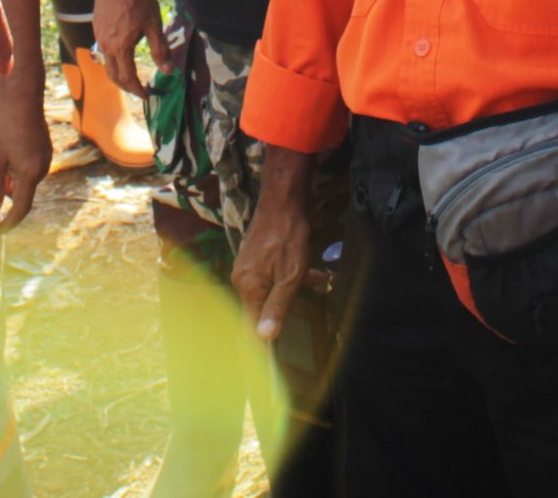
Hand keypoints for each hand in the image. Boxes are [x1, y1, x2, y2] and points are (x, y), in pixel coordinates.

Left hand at [0, 73, 51, 226]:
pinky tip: (3, 152)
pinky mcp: (44, 148)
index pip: (20, 208)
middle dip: (5, 193)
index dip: (8, 222)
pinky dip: (16, 168)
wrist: (22, 96)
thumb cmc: (4, 126)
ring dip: (9, 179)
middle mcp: (43, 168)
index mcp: (31, 174)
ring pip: (25, 179)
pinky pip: (29, 167)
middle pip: (22, 192)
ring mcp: (46, 157)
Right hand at [93, 0, 172, 98]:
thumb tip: (168, 71)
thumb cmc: (138, 1)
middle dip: (127, 86)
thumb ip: (160, 49)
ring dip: (118, 75)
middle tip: (139, 90)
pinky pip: (103, 51)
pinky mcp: (97, 29)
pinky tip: (122, 55)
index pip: (128, 78)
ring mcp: (99, 37)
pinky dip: (113, 61)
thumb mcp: (154, 24)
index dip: (137, 89)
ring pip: (107, 64)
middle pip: (114, 75)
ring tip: (130, 76)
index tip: (147, 95)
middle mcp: (106, 46)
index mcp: (121, 48)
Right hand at [231, 157, 312, 339]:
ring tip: (316, 281)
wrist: (282, 200)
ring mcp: (247, 267)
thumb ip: (277, 306)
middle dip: (283, 310)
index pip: (251, 326)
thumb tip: (264, 338)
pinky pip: (270, 277)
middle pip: (260, 308)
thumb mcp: (290, 275)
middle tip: (306, 302)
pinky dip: (287, 278)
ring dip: (290, 291)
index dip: (264, 340)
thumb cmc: (288, 237)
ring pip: (268, 290)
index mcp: (248, 287)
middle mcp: (242, 279)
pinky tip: (311, 271)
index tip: (277, 357)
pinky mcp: (254, 257)